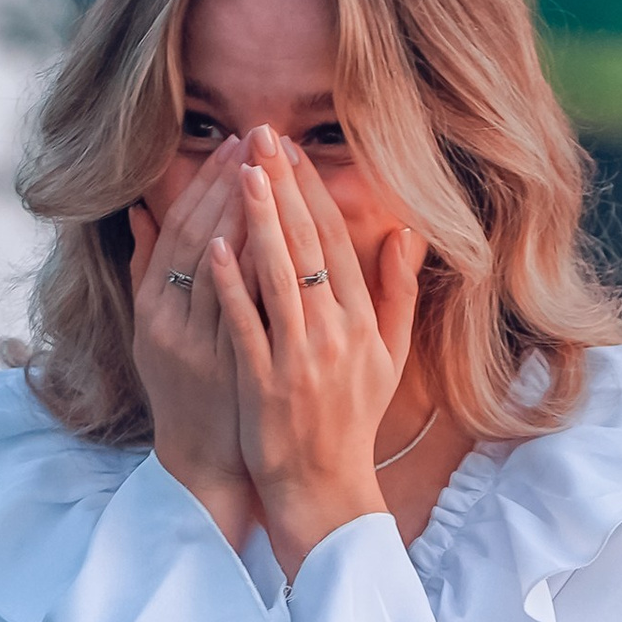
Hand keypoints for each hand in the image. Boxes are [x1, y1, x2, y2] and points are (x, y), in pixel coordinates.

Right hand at [127, 138, 253, 551]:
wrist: (204, 463)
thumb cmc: (188, 389)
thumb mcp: (155, 329)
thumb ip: (147, 269)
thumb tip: (138, 209)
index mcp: (155, 306)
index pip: (183, 229)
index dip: (207, 184)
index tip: (236, 146)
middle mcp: (169, 321)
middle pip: (200, 238)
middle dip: (229, 186)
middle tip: (259, 141)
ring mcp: (198, 346)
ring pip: (218, 270)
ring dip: (243, 218)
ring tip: (268, 171)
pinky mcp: (225, 369)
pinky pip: (238, 314)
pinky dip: (247, 278)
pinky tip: (262, 242)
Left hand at [209, 129, 419, 574]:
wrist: (324, 485)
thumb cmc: (351, 418)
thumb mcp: (390, 357)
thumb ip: (399, 294)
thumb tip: (407, 234)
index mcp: (363, 322)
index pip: (336, 243)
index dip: (314, 193)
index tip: (294, 151)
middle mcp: (335, 333)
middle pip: (306, 246)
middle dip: (284, 187)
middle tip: (263, 136)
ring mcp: (299, 357)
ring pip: (277, 276)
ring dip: (259, 221)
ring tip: (242, 172)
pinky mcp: (265, 382)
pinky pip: (246, 324)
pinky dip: (231, 286)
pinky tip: (215, 247)